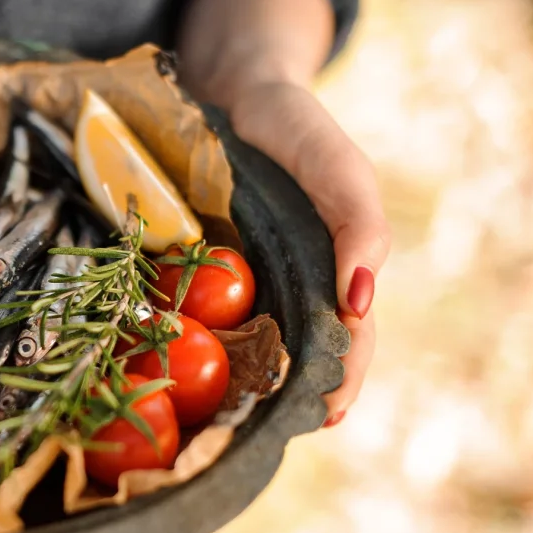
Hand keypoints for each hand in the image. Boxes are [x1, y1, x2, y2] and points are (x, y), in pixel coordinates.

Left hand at [177, 0, 390, 424]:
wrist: (228, 93)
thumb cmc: (292, 129)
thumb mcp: (335, 165)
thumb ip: (358, 222)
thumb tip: (361, 301)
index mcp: (331, 274)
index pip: (347, 342)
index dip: (340, 381)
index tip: (324, 415)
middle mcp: (289, 289)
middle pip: (294, 360)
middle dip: (282, 401)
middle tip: (264, 438)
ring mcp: (241, 287)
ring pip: (244, 353)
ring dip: (235, 394)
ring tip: (221, 434)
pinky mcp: (193, 277)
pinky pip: (192, 323)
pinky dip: (187, 355)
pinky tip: (171, 385)